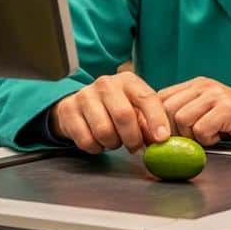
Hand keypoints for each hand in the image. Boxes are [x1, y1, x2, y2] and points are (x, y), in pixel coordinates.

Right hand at [50, 73, 170, 153]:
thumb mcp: (135, 108)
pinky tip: (98, 141)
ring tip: (114, 141)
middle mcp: (106, 84)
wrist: (80, 103)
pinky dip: (96, 148)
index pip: (146, 98)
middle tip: (135, 148)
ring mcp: (85, 95)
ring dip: (113, 144)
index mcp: (128, 81)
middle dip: (132, 138)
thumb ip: (149, 122)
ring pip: (104, 131)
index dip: (156, 119)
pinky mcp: (68, 110)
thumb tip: (160, 140)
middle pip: (124, 115)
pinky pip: (86, 140)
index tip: (162, 138)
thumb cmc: (116, 107)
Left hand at [158, 77, 230, 146]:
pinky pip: (201, 128)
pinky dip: (207, 140)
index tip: (159, 138)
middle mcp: (204, 85)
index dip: (155, 120)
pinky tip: (219, 136)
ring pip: (182, 119)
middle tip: (188, 141)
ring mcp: (216, 95)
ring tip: (209, 136)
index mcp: (196, 85)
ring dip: (192, 136)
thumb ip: (183, 114)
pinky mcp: (227, 108)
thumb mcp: (206, 113)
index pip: (160, 97)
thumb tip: (152, 131)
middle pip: (167, 109)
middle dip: (172, 132)